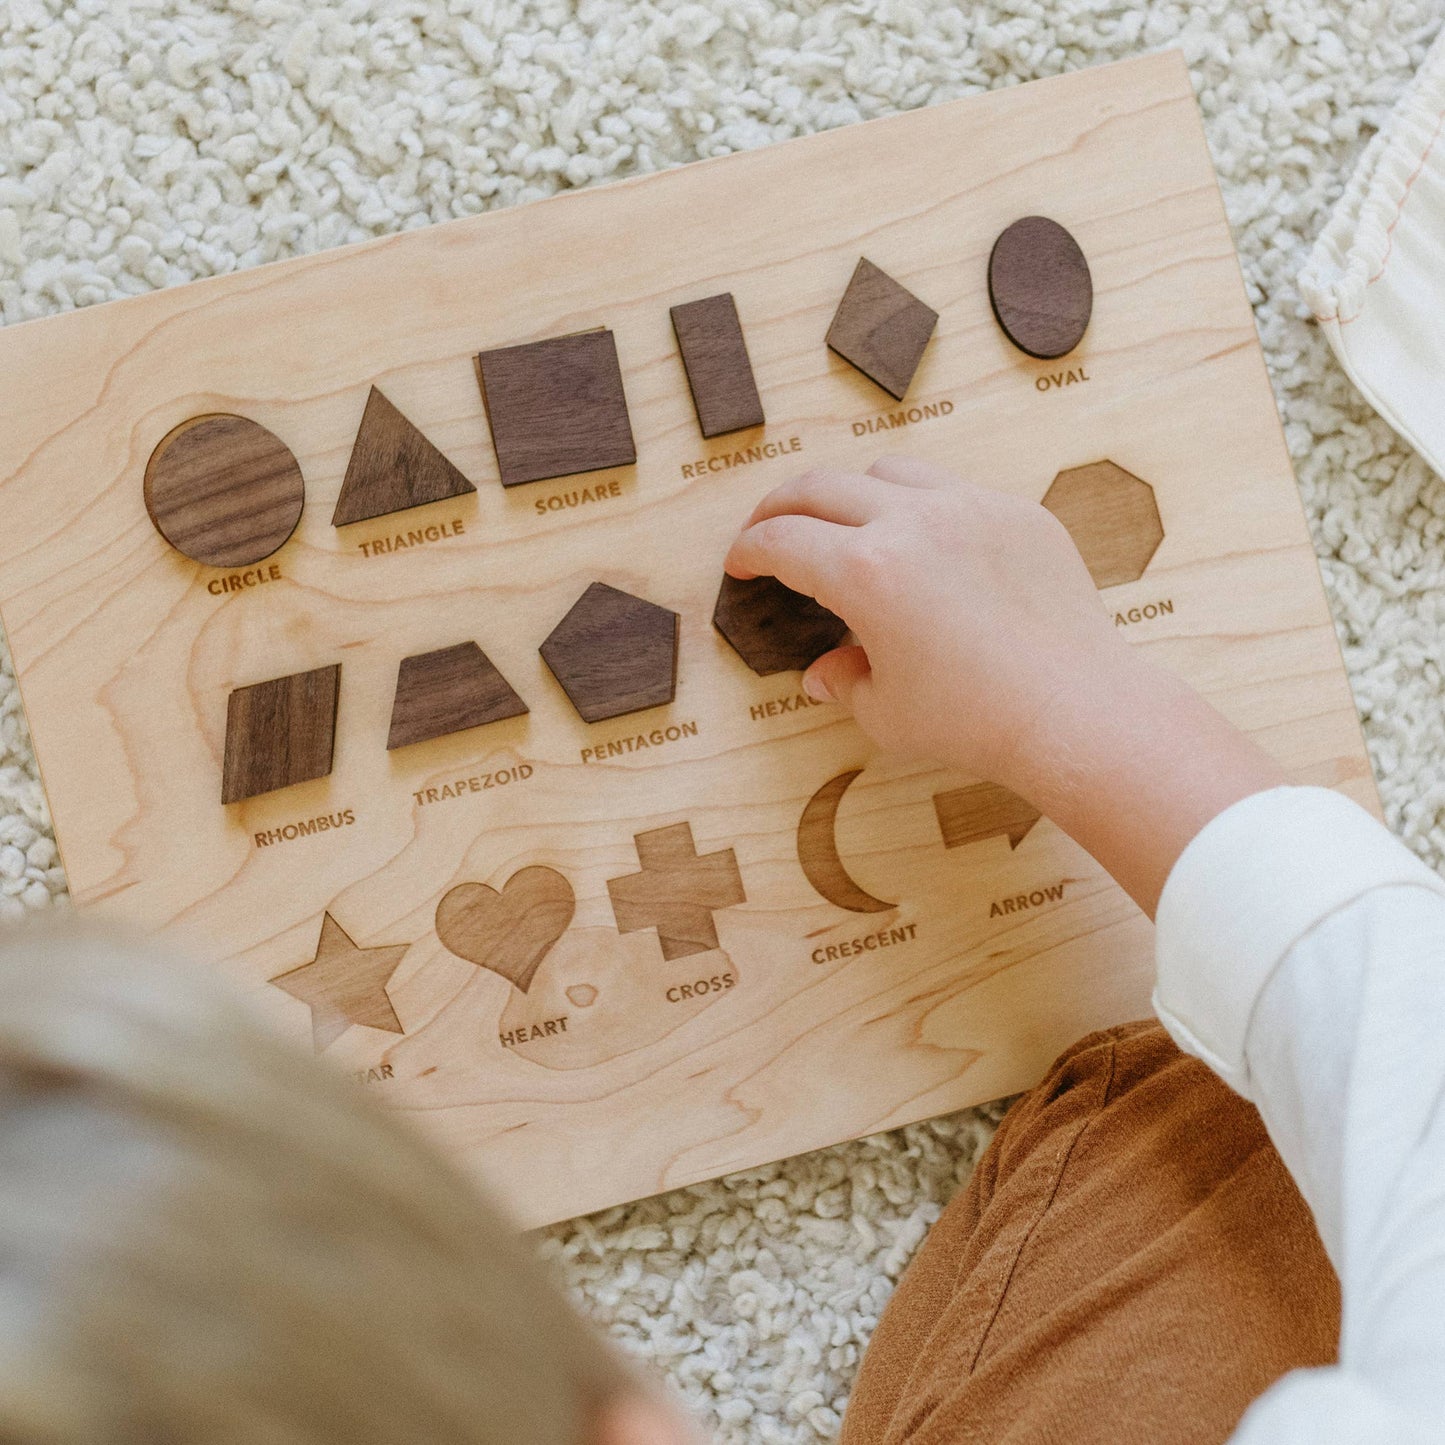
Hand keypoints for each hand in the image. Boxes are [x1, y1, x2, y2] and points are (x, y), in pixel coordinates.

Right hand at [724, 456, 1132, 787]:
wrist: (1075, 713)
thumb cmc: (978, 721)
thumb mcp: (887, 712)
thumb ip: (844, 680)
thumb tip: (824, 672)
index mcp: (865, 572)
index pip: (782, 542)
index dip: (749, 551)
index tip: (741, 563)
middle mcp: (913, 523)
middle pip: (821, 488)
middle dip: (781, 508)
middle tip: (769, 530)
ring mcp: (970, 509)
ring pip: (888, 472)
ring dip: (852, 493)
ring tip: (847, 525)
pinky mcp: (1018, 515)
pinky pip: (954, 491)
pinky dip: (923, 508)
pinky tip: (927, 546)